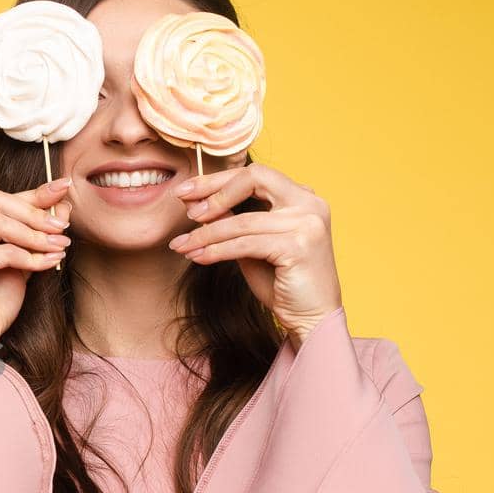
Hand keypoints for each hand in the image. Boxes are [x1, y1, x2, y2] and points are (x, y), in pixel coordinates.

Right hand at [0, 179, 72, 361]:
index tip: (62, 188)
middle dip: (33, 211)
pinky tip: (49, 264)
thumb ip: (32, 234)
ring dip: (36, 234)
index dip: (30, 193)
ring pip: (0, 223)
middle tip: (62, 227)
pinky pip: (3, 251)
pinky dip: (30, 257)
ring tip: (60, 246)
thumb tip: (62, 206)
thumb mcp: (16, 262)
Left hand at [169, 163, 343, 344]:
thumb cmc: (281, 282)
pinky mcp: (299, 246)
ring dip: (205, 234)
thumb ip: (228, 220)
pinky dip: (217, 251)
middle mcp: (310, 203)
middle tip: (185, 209)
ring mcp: (308, 223)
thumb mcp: (249, 245)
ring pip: (241, 221)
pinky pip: (245, 244)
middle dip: (213, 191)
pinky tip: (198, 257)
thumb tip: (193, 201)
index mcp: (301, 197)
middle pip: (253, 179)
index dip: (217, 180)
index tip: (186, 191)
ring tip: (182, 245)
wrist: (312, 318)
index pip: (255, 175)